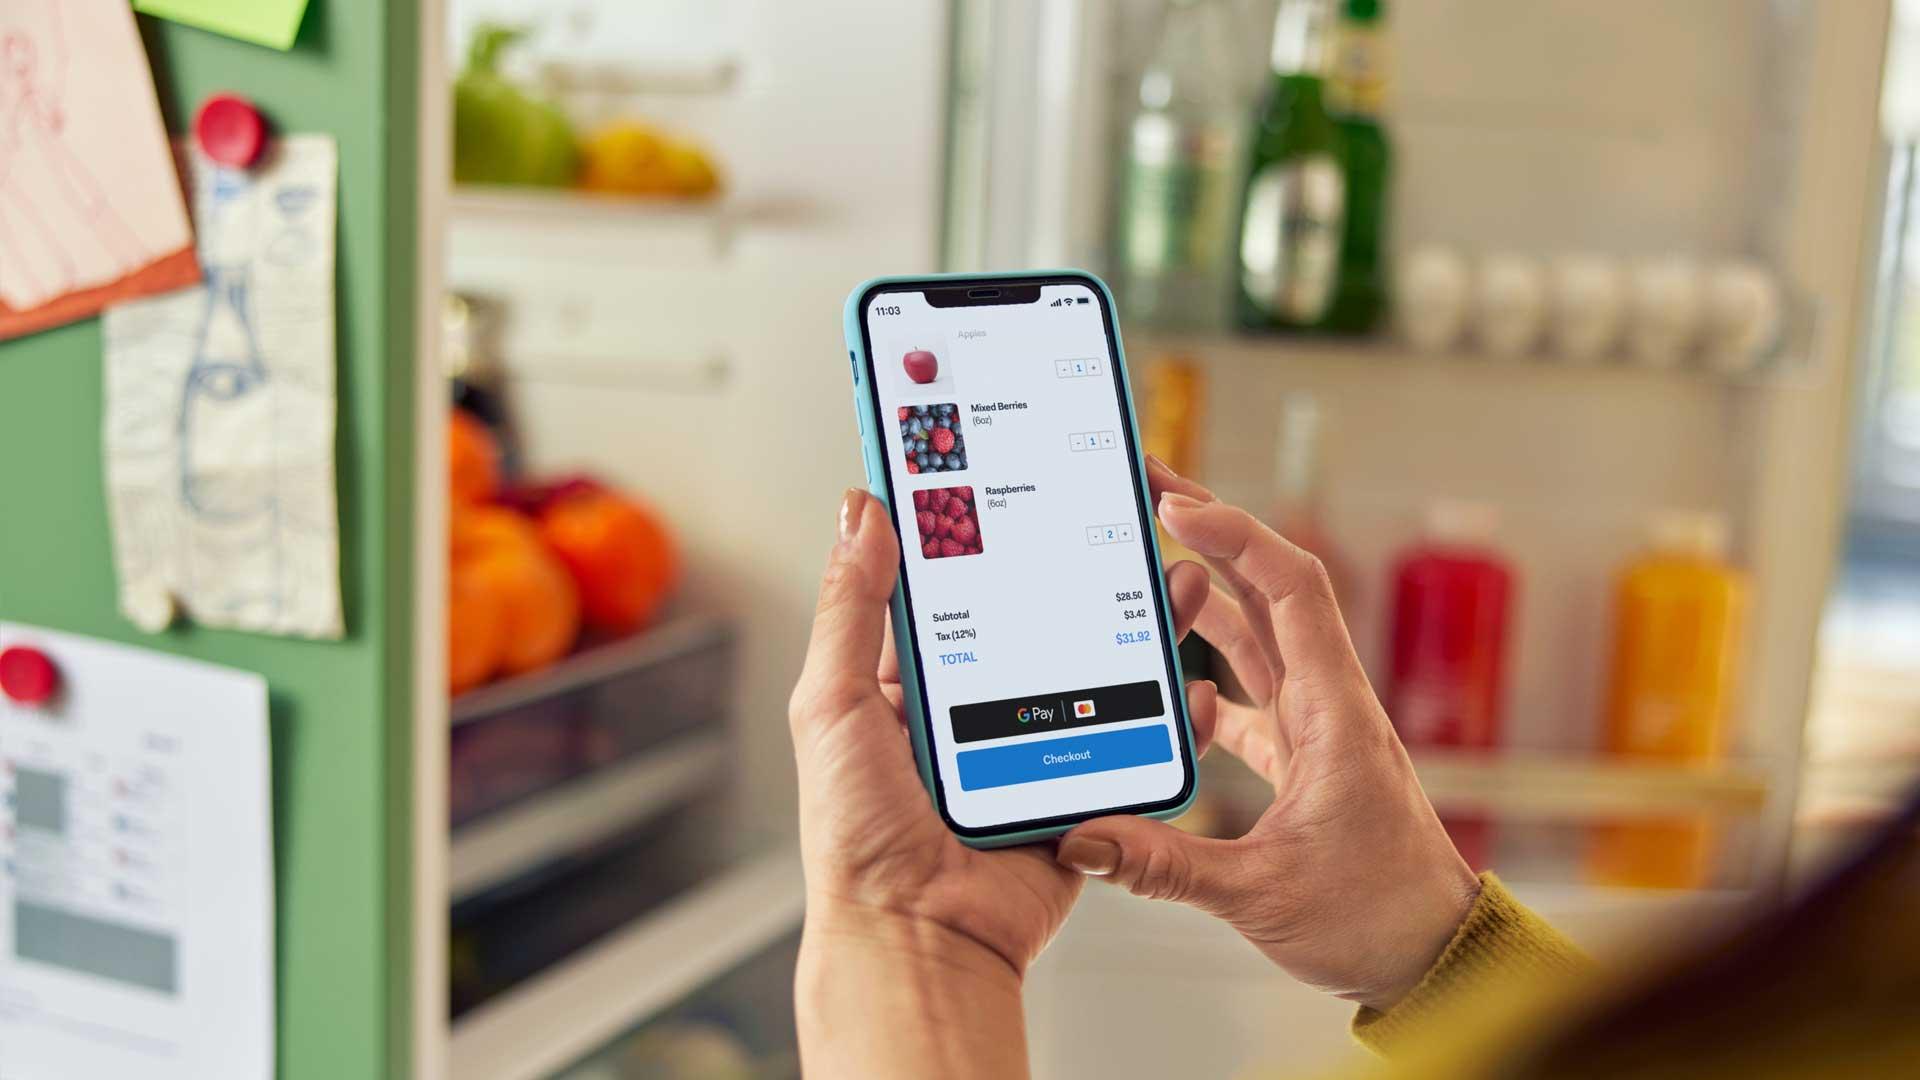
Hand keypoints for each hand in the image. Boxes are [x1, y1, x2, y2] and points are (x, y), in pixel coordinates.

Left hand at [789, 487, 1218, 1075]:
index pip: (952, 586)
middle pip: (1040, 619)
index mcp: (911, 683)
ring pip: (1095, 670)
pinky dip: (1165, 713)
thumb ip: (850, 610)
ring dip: (1137, 625)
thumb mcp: (833, 706)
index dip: (978, 532)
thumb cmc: (857, 837)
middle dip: (1081, 568)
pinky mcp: (1078, 792)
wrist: (920, 938)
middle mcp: (975, 708)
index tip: (1012, 471)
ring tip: (1173, 578)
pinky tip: (1188, 677)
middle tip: (1118, 512)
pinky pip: (1130, 740)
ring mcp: (1032, 748)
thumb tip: (863, 511)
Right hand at [1055, 459, 1480, 1011]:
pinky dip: (1207, 678)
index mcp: (1333, 714)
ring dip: (1206, 596)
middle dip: (1211, 534)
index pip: (1289, 589)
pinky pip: (1250, 696)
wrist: (1435, 958)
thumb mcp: (1260, 894)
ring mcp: (1316, 730)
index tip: (1176, 505)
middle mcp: (1328, 706)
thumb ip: (1164, 866)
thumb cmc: (1377, 920)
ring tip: (1147, 554)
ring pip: (1257, 638)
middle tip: (1150, 487)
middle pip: (1267, 591)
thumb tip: (1083, 841)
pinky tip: (1170, 687)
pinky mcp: (1303, 760)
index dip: (1235, 534)